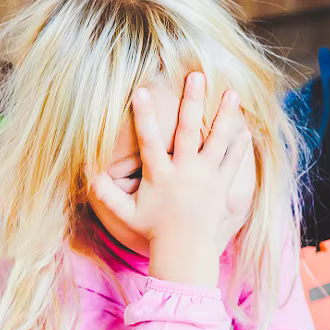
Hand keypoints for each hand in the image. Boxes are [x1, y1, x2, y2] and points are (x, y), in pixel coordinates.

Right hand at [89, 73, 250, 285]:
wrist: (186, 253)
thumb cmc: (152, 230)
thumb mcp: (124, 212)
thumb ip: (103, 191)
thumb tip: (82, 169)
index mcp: (161, 176)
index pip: (150, 141)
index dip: (144, 116)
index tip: (141, 90)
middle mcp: (186, 174)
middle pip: (190, 131)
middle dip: (193, 102)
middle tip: (197, 76)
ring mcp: (207, 179)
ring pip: (219, 141)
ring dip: (226, 116)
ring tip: (233, 93)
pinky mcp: (223, 187)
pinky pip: (234, 161)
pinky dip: (240, 144)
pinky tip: (246, 127)